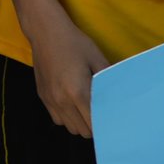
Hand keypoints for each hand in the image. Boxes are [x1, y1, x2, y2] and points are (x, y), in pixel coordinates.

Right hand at [29, 19, 109, 137]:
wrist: (45, 32)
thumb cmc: (74, 43)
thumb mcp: (97, 59)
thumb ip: (108, 81)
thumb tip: (121, 97)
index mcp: (78, 92)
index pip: (94, 124)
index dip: (105, 126)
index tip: (113, 121)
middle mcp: (62, 100)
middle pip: (83, 131)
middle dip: (94, 126)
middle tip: (102, 113)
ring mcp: (50, 99)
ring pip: (69, 127)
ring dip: (80, 123)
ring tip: (86, 110)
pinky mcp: (42, 96)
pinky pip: (57, 119)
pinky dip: (66, 117)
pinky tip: (72, 104)